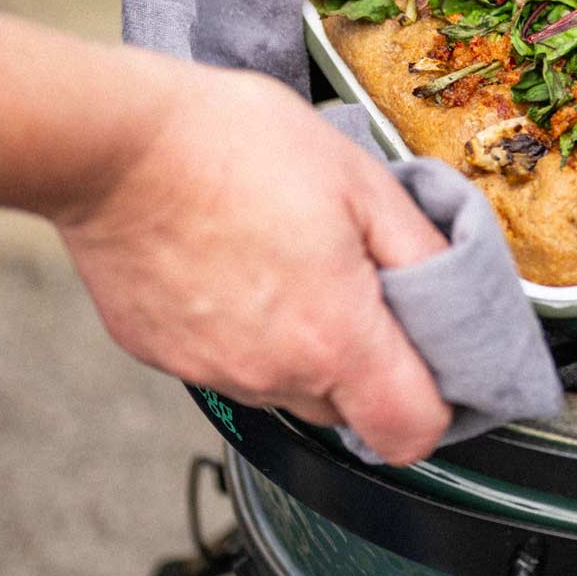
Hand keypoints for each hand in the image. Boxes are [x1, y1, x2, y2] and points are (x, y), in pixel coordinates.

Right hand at [54, 65, 452, 463]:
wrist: (119, 144)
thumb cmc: (237, 146)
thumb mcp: (362, 180)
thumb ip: (422, 250)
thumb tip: (457, 293)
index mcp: (333, 336)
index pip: (411, 431)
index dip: (439, 400)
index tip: (436, 357)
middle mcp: (271, 373)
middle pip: (350, 410)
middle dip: (372, 362)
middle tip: (364, 284)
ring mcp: (211, 372)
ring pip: (288, 386)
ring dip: (307, 345)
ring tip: (295, 262)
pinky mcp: (163, 357)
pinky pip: (229, 364)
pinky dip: (247, 331)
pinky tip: (240, 265)